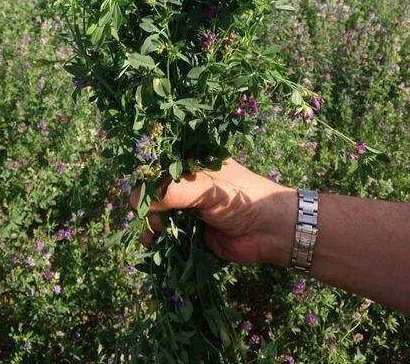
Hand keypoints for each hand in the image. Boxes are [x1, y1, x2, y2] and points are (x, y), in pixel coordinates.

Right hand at [131, 159, 296, 266]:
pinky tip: (154, 245)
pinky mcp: (194, 233)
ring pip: (161, 215)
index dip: (147, 182)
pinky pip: (170, 235)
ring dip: (151, 225)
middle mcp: (190, 185)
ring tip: (152, 236)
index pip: (161, 168)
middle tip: (150, 221)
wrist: (272, 231)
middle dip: (147, 207)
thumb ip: (172, 192)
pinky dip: (160, 240)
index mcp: (195, 164)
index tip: (139, 199)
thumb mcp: (207, 189)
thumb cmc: (243, 199)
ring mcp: (191, 209)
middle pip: (157, 193)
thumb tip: (137, 200)